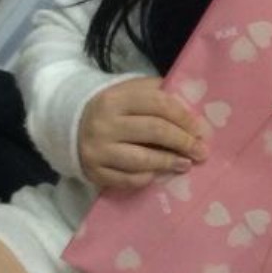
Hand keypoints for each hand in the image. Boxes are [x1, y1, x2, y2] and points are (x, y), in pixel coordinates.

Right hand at [79, 78, 207, 190]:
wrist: (70, 126)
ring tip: (186, 164)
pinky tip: (159, 174)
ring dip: (169, 162)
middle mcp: (104, 123)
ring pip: (142, 159)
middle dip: (183, 142)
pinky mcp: (95, 172)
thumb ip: (157, 95)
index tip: (201, 129)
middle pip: (154, 131)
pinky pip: (128, 179)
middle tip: (201, 151)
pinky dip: (148, 178)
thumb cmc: (113, 110)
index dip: (184, 117)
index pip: (158, 104)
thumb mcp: (130, 93)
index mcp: (115, 98)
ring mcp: (98, 150)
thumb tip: (194, 111)